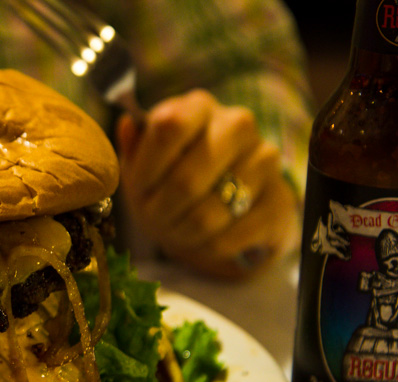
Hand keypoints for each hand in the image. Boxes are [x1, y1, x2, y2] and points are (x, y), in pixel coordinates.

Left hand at [115, 89, 299, 278]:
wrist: (224, 214)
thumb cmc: (171, 182)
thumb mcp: (144, 165)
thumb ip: (135, 147)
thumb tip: (128, 127)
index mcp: (198, 107)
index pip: (169, 127)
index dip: (147, 168)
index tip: (139, 188)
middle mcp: (238, 124)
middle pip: (187, 180)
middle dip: (161, 212)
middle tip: (153, 222)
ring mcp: (265, 159)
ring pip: (208, 214)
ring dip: (183, 233)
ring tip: (177, 231)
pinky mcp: (280, 200)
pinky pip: (231, 237)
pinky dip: (209, 247)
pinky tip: (205, 241)